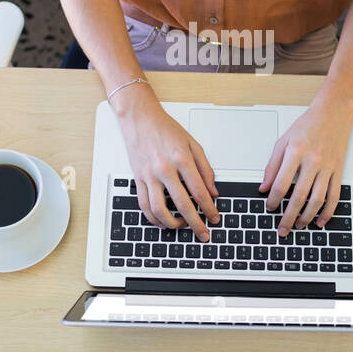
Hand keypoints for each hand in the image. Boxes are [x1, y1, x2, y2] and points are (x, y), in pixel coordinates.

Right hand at [114, 88, 219, 240]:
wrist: (140, 118)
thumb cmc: (166, 129)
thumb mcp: (193, 144)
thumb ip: (205, 169)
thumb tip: (213, 191)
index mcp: (182, 159)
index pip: (199, 191)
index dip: (209, 209)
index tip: (215, 218)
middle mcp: (165, 169)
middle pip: (182, 205)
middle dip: (195, 223)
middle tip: (203, 233)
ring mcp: (149, 175)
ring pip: (159, 210)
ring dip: (172, 224)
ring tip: (181, 226)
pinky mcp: (137, 178)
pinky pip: (144, 205)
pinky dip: (153, 218)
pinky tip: (162, 221)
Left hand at [259, 102, 352, 236]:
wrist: (333, 114)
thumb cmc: (307, 126)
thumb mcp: (282, 142)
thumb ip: (272, 166)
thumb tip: (264, 188)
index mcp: (295, 152)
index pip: (281, 184)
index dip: (273, 200)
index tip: (269, 208)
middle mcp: (312, 161)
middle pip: (299, 197)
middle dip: (288, 217)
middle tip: (282, 229)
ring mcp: (327, 167)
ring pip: (317, 200)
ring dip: (307, 217)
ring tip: (299, 226)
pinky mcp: (338, 171)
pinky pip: (334, 196)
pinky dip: (328, 212)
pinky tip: (320, 220)